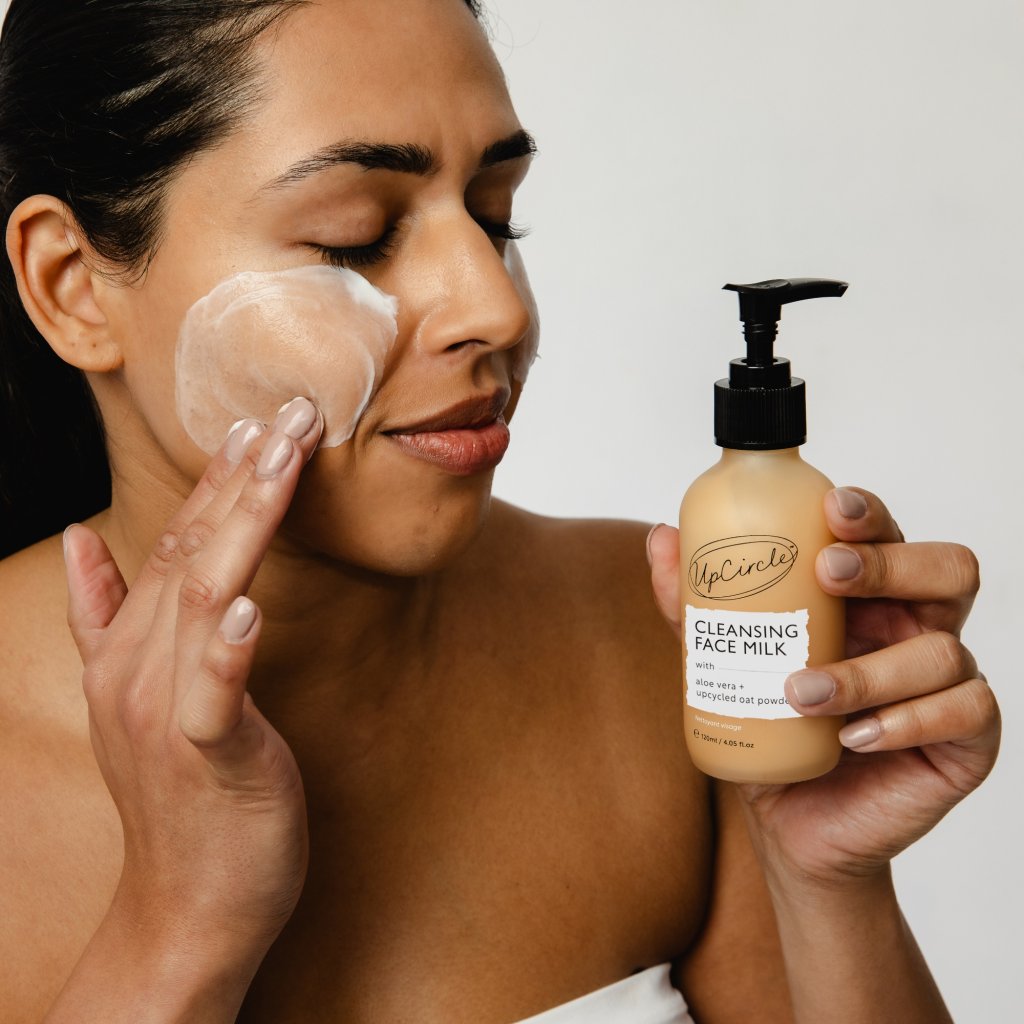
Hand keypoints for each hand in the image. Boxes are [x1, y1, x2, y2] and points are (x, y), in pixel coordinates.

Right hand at [63, 398, 322, 969]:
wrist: (185, 906)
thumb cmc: (182, 793)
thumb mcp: (137, 693)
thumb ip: (106, 613)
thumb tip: (80, 538)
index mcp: (132, 648)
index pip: (175, 542)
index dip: (218, 480)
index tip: (257, 421)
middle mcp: (141, 669)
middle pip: (192, 553)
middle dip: (243, 477)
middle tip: (290, 412)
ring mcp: (169, 713)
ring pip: (204, 600)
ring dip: (240, 526)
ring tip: (277, 463)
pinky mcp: (208, 759)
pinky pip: (216, 698)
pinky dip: (229, 651)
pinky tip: (247, 609)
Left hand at [648, 487, 1000, 886]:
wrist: (788, 820)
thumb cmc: (769, 727)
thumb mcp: (724, 660)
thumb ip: (695, 605)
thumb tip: (661, 539)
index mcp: (871, 599)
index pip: (889, 535)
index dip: (870, 513)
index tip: (828, 508)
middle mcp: (917, 630)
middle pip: (947, 569)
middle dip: (891, 562)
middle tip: (827, 571)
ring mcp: (948, 684)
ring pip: (942, 651)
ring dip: (867, 670)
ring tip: (800, 694)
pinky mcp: (966, 741)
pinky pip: (966, 713)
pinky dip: (906, 721)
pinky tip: (854, 737)